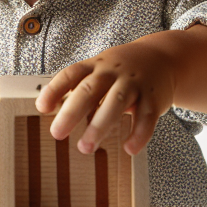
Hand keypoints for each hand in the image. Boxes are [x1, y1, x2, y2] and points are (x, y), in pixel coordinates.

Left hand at [35, 36, 176, 156]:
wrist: (163, 57)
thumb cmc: (123, 70)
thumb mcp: (100, 70)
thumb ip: (80, 90)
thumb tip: (56, 115)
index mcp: (95, 65)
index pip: (70, 74)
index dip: (54, 90)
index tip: (42, 108)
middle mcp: (113, 72)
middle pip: (89, 90)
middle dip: (71, 112)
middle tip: (57, 134)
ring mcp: (134, 84)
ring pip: (115, 102)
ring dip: (99, 125)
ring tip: (86, 147)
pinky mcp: (154, 97)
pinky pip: (146, 117)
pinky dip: (138, 134)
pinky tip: (129, 148)